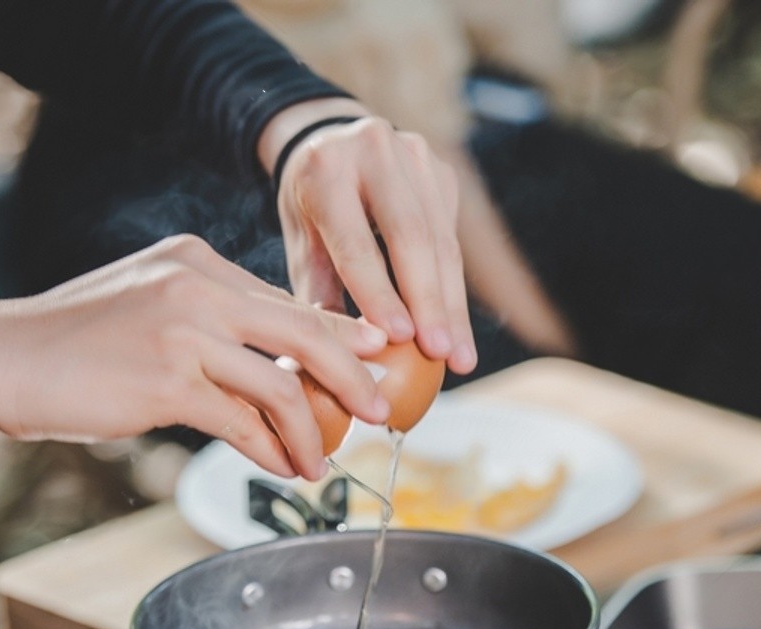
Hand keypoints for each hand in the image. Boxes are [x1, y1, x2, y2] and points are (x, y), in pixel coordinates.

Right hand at [0, 234, 390, 479]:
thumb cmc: (74, 342)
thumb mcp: (151, 306)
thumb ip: (212, 322)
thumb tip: (278, 362)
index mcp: (198, 261)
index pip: (289, 299)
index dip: (339, 336)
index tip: (372, 364)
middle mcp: (197, 285)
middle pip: (308, 331)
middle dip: (354, 376)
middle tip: (379, 410)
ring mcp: (183, 331)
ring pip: (281, 384)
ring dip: (312, 431)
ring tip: (323, 462)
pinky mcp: (165, 381)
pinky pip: (243, 423)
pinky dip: (273, 451)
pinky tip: (286, 470)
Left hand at [259, 98, 476, 374]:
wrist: (330, 137)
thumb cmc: (310, 206)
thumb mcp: (300, 243)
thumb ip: (319, 293)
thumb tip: (343, 358)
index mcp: (327, 170)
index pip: (356, 241)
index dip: (379, 291)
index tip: (400, 337)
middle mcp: (375, 152)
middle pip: (412, 236)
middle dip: (429, 302)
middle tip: (441, 354)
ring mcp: (416, 157)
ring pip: (441, 241)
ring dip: (452, 305)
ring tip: (459, 357)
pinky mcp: (442, 172)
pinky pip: (452, 238)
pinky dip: (454, 289)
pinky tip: (457, 330)